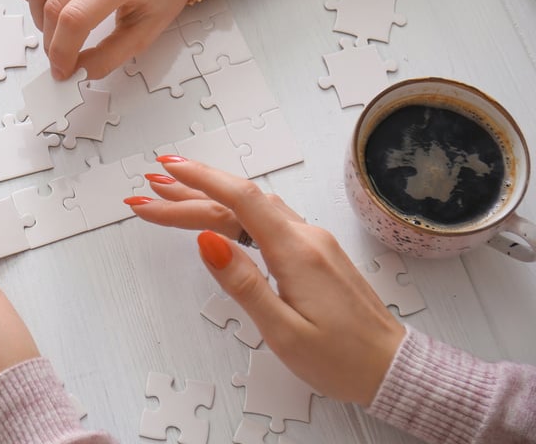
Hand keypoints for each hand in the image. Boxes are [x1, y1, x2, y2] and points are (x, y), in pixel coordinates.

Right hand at [18, 0, 192, 79]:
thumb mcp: (148, 28)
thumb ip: (111, 55)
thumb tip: (77, 72)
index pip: (76, 18)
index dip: (61, 51)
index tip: (62, 69)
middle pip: (53, 4)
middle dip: (51, 40)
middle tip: (59, 54)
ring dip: (38, 16)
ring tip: (55, 27)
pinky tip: (46, 0)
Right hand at [127, 158, 404, 405]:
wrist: (394, 368)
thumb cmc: (342, 360)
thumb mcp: (284, 331)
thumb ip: (243, 283)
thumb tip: (206, 241)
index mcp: (295, 251)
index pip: (240, 199)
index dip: (200, 180)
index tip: (165, 172)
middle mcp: (305, 236)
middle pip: (239, 202)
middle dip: (189, 193)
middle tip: (147, 190)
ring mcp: (312, 242)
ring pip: (251, 209)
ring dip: (209, 199)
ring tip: (170, 195)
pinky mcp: (314, 253)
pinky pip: (265, 221)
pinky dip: (233, 213)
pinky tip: (217, 216)